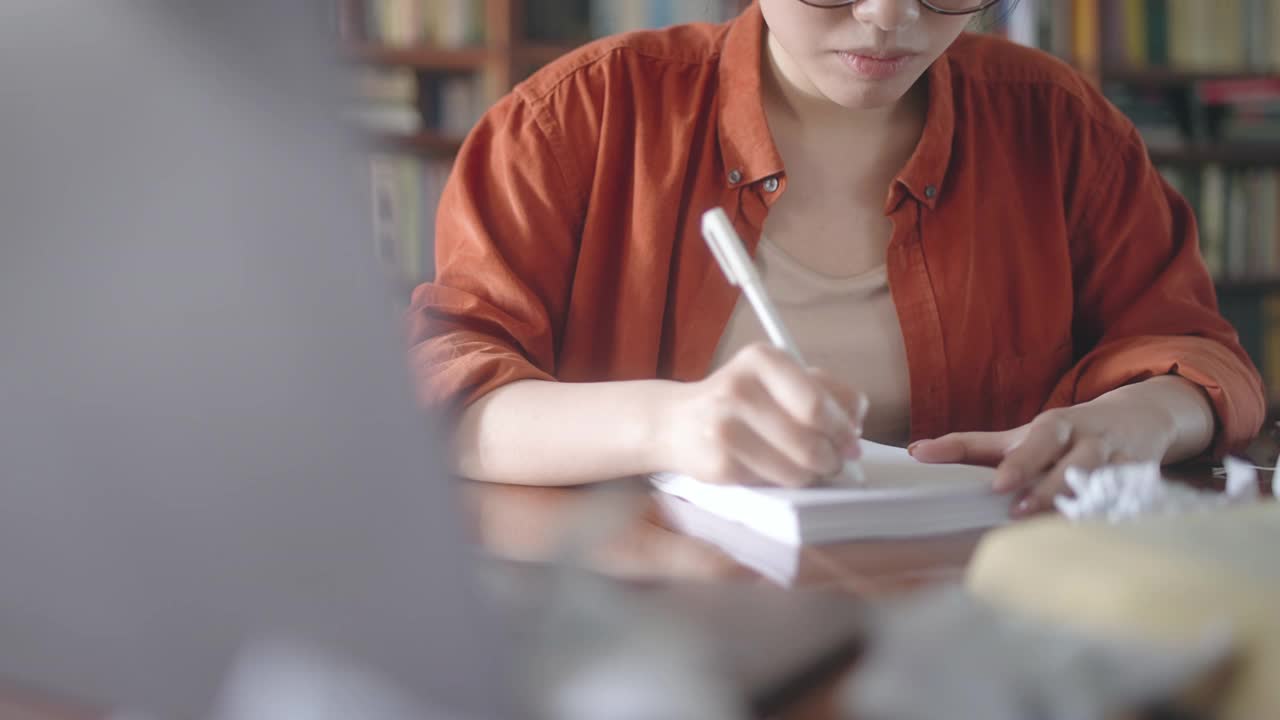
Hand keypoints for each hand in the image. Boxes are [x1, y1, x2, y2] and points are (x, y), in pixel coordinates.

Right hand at [658, 343, 865, 486]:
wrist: (677, 421)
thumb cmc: (742, 399)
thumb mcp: (779, 377)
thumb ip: (826, 390)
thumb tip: (856, 425)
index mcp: (761, 359)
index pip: (817, 403)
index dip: (843, 428)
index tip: (852, 440)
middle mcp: (738, 389)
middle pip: (810, 440)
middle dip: (833, 456)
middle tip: (835, 460)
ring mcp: (724, 429)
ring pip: (796, 469)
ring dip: (813, 474)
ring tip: (809, 466)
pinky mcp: (718, 465)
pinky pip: (774, 483)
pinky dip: (786, 481)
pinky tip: (777, 468)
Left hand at [907, 380, 1210, 516]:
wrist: (1138, 419)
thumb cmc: (1062, 434)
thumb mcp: (1019, 435)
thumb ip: (970, 446)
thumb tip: (915, 451)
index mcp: (1053, 427)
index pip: (1033, 441)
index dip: (1017, 461)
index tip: (998, 484)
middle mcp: (1086, 440)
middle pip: (1068, 459)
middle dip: (1044, 481)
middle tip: (1015, 505)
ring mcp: (1117, 460)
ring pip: (1099, 479)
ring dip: (1075, 499)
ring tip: (1049, 522)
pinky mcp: (1141, 480)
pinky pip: (1127, 499)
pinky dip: (1112, 513)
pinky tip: (1095, 531)